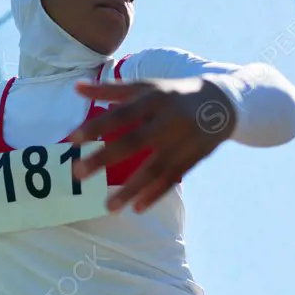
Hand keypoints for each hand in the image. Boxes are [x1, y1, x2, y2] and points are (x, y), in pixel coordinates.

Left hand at [70, 76, 236, 212]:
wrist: (222, 102)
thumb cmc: (172, 94)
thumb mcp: (146, 86)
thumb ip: (110, 90)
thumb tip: (76, 87)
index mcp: (155, 98)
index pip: (122, 113)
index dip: (98, 125)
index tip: (73, 139)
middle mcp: (169, 119)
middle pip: (134, 141)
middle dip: (105, 158)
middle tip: (78, 173)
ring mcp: (183, 141)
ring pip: (154, 168)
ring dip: (131, 189)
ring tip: (108, 207)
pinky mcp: (194, 157)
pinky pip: (172, 179)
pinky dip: (155, 194)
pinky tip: (136, 208)